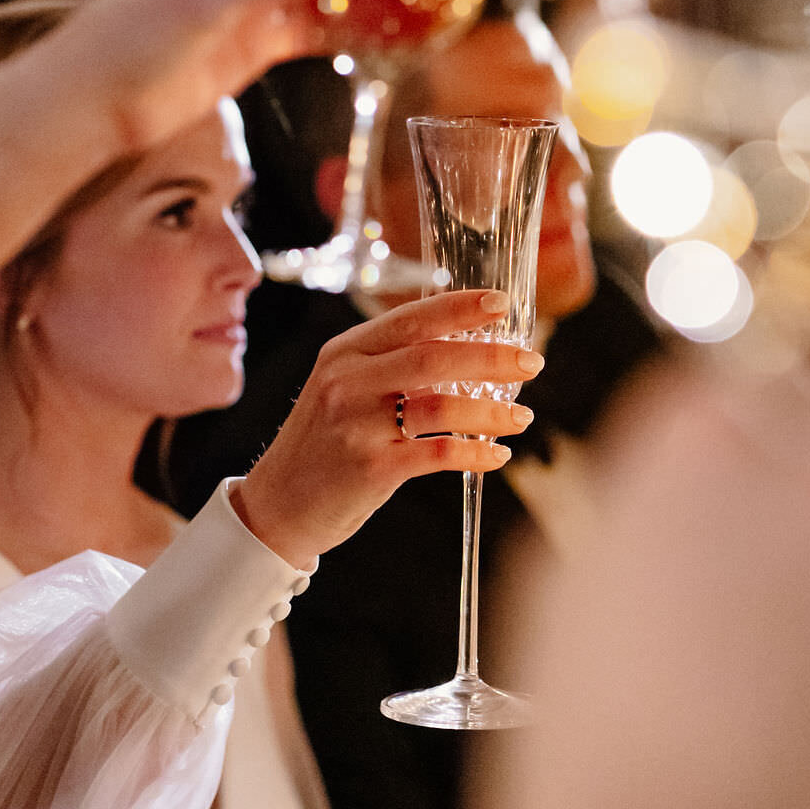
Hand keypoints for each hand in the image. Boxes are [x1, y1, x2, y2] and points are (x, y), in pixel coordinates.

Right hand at [232, 289, 542, 567]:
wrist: (277, 504)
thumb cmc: (324, 442)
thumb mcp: (344, 388)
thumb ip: (392, 365)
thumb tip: (468, 351)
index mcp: (346, 351)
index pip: (411, 319)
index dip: (460, 308)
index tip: (502, 304)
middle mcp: (348, 381)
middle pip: (432, 357)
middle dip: (490, 357)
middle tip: (531, 361)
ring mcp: (357, 425)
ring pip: (440, 407)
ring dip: (490, 411)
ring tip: (521, 417)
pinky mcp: (370, 468)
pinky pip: (437, 455)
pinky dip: (474, 453)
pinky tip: (497, 455)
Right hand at [435, 360, 809, 808]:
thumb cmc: (591, 740)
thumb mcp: (573, 582)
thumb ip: (647, 499)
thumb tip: (698, 474)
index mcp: (698, 446)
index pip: (761, 374)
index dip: (763, 414)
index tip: (769, 443)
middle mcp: (806, 481)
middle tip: (796, 551)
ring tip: (807, 652)